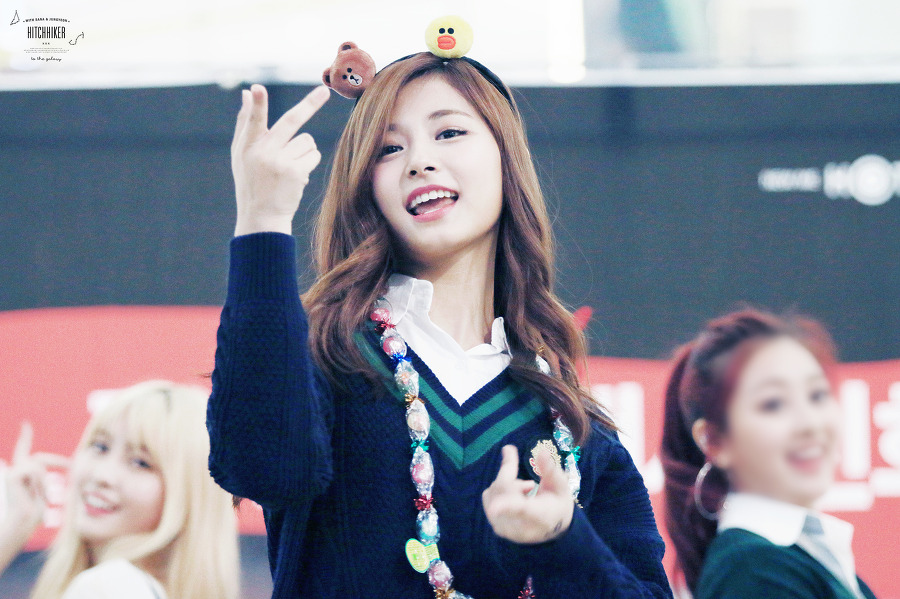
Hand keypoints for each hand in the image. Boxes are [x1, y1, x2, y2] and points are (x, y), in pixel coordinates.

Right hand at [1, 423, 68, 554]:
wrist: (24, 523)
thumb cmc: (37, 513)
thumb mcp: (49, 491)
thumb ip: (54, 479)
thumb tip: (73, 467)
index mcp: (23, 475)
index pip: (24, 452)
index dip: (25, 437)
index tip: (26, 424)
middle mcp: (16, 471)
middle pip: (39, 458)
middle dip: (58, 461)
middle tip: (70, 467)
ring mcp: (13, 472)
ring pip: (40, 464)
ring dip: (45, 480)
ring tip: (41, 495)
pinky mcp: (13, 475)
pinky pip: (35, 469)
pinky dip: (39, 481)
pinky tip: (34, 492)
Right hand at [231, 84, 329, 235]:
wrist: (262, 217)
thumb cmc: (251, 181)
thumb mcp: (241, 154)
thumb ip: (245, 123)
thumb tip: (247, 92)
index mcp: (246, 146)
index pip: (252, 121)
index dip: (256, 104)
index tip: (257, 89)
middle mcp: (263, 153)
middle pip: (290, 121)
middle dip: (310, 104)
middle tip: (324, 91)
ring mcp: (280, 164)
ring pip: (307, 140)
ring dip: (303, 150)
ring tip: (289, 167)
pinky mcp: (296, 173)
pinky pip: (313, 155)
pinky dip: (308, 162)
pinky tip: (296, 176)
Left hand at [482, 445, 574, 543]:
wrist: (553, 526)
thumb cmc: (558, 504)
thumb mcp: (561, 486)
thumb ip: (551, 470)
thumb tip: (543, 452)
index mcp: (540, 516)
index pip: (522, 511)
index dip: (507, 507)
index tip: (494, 507)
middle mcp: (520, 528)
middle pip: (504, 492)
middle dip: (512, 478)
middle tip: (530, 484)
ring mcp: (506, 530)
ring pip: (494, 492)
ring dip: (507, 483)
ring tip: (525, 491)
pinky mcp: (496, 527)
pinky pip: (489, 497)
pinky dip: (500, 490)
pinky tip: (514, 496)